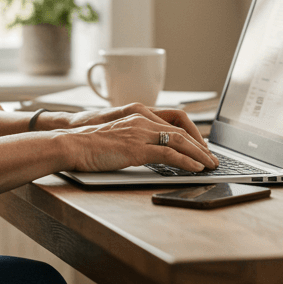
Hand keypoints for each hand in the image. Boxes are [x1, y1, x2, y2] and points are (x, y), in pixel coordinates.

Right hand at [55, 105, 217, 173]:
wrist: (70, 144)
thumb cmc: (87, 144)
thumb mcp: (115, 137)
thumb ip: (132, 139)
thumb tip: (146, 152)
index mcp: (137, 115)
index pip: (173, 121)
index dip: (191, 134)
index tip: (200, 146)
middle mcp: (141, 121)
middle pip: (181, 130)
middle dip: (200, 145)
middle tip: (212, 158)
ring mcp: (139, 134)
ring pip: (179, 140)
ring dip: (199, 154)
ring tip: (210, 165)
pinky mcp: (136, 149)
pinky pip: (168, 153)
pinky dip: (186, 161)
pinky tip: (195, 168)